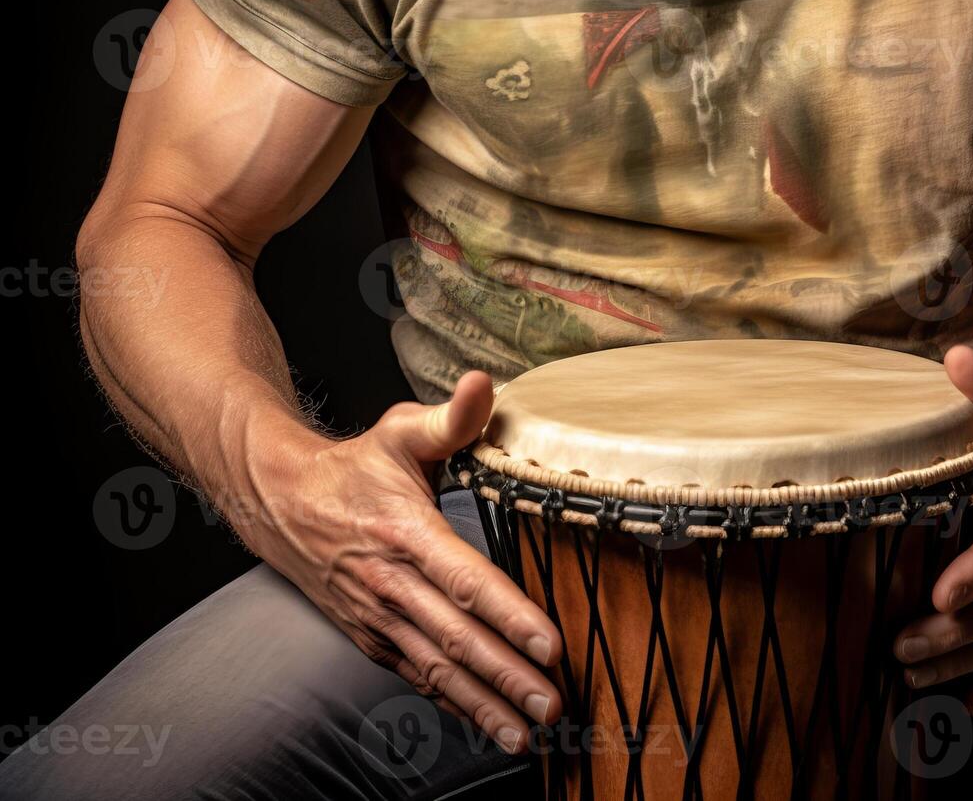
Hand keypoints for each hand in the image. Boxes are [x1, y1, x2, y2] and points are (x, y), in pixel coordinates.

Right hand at [222, 371, 562, 753]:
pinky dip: (452, 704)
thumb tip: (483, 384)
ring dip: (483, 702)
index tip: (549, 643)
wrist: (278, 502)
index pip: (465, 579)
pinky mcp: (372, 636)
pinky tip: (487, 723)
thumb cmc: (353, 467)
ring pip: (436, 667)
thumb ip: (449, 417)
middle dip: (506, 674)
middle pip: (455, 637)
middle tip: (551, 703)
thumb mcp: (399, 431)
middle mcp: (391, 583)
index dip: (508, 613)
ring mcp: (379, 617)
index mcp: (405, 532)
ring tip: (526, 730)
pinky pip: (415, 676)